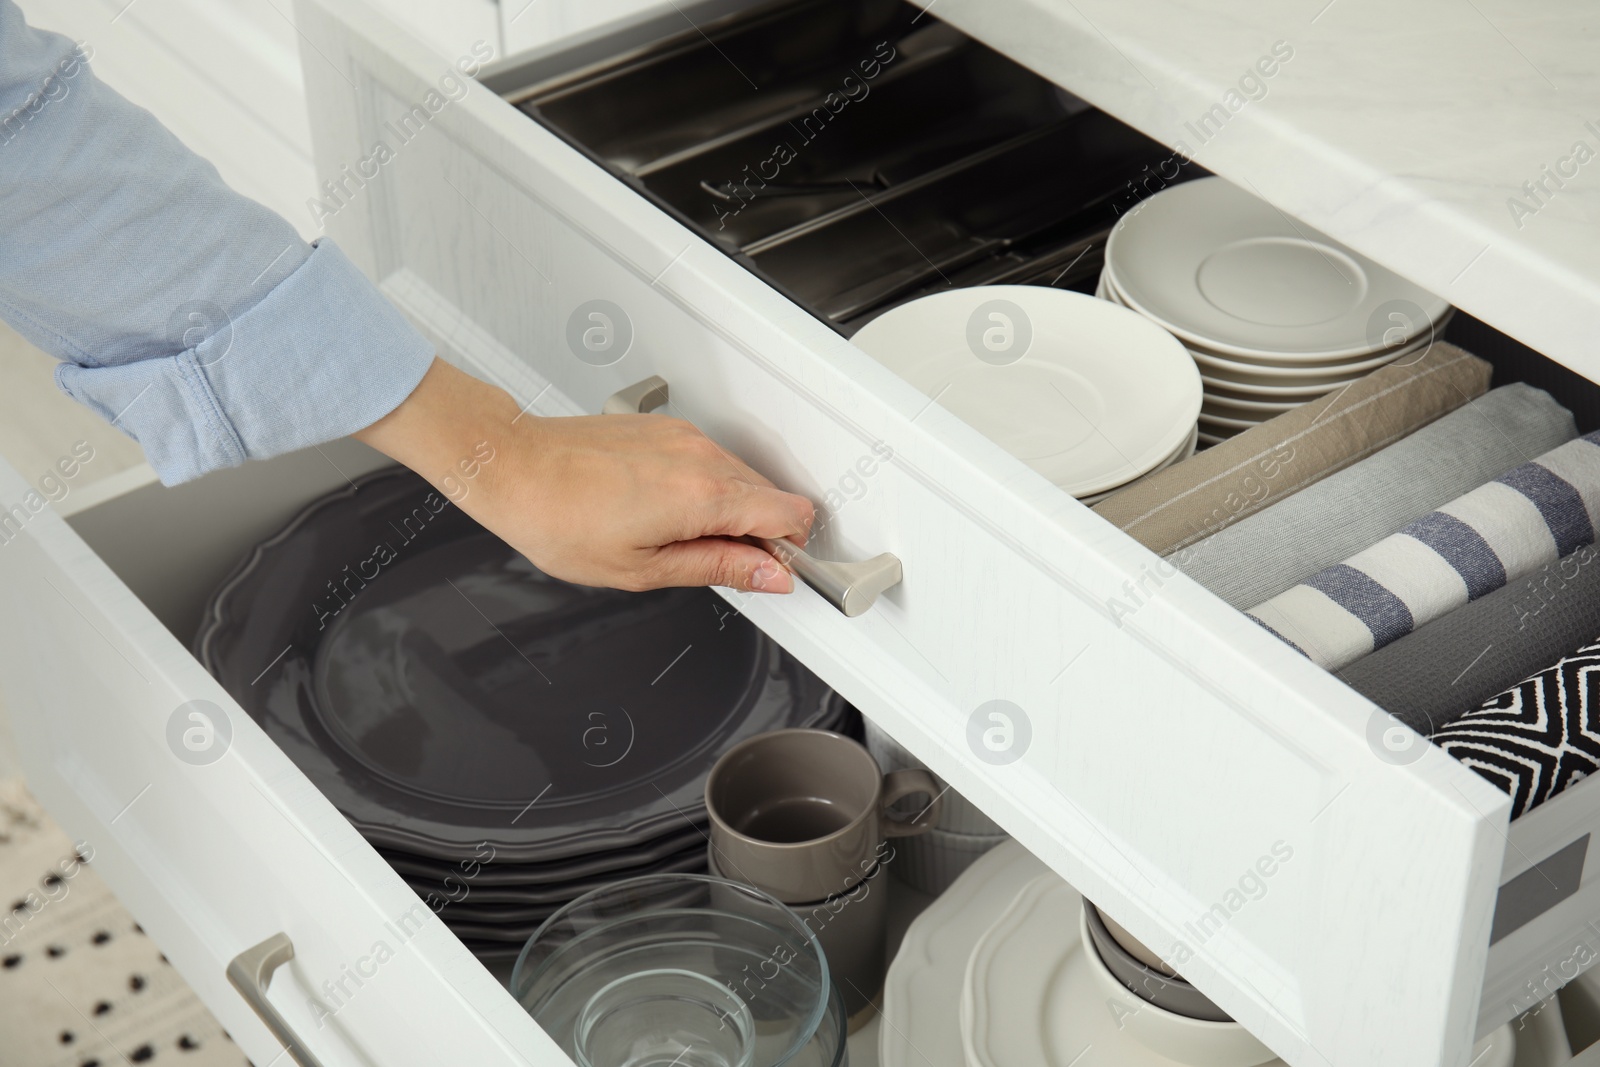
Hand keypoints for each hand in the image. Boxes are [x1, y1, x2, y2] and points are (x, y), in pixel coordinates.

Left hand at [355, 358, 813, 592]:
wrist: (510, 466)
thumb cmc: (558, 519)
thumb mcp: (642, 569)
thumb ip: (719, 568)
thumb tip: (771, 574)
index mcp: (702, 497)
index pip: (791, 514)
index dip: (789, 549)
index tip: (769, 570)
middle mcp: (701, 457)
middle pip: (770, 496)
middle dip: (757, 533)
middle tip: (711, 562)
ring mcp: (684, 436)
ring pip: (741, 477)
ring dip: (728, 509)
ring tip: (675, 536)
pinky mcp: (666, 427)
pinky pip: (710, 460)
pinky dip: (703, 487)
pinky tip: (660, 508)